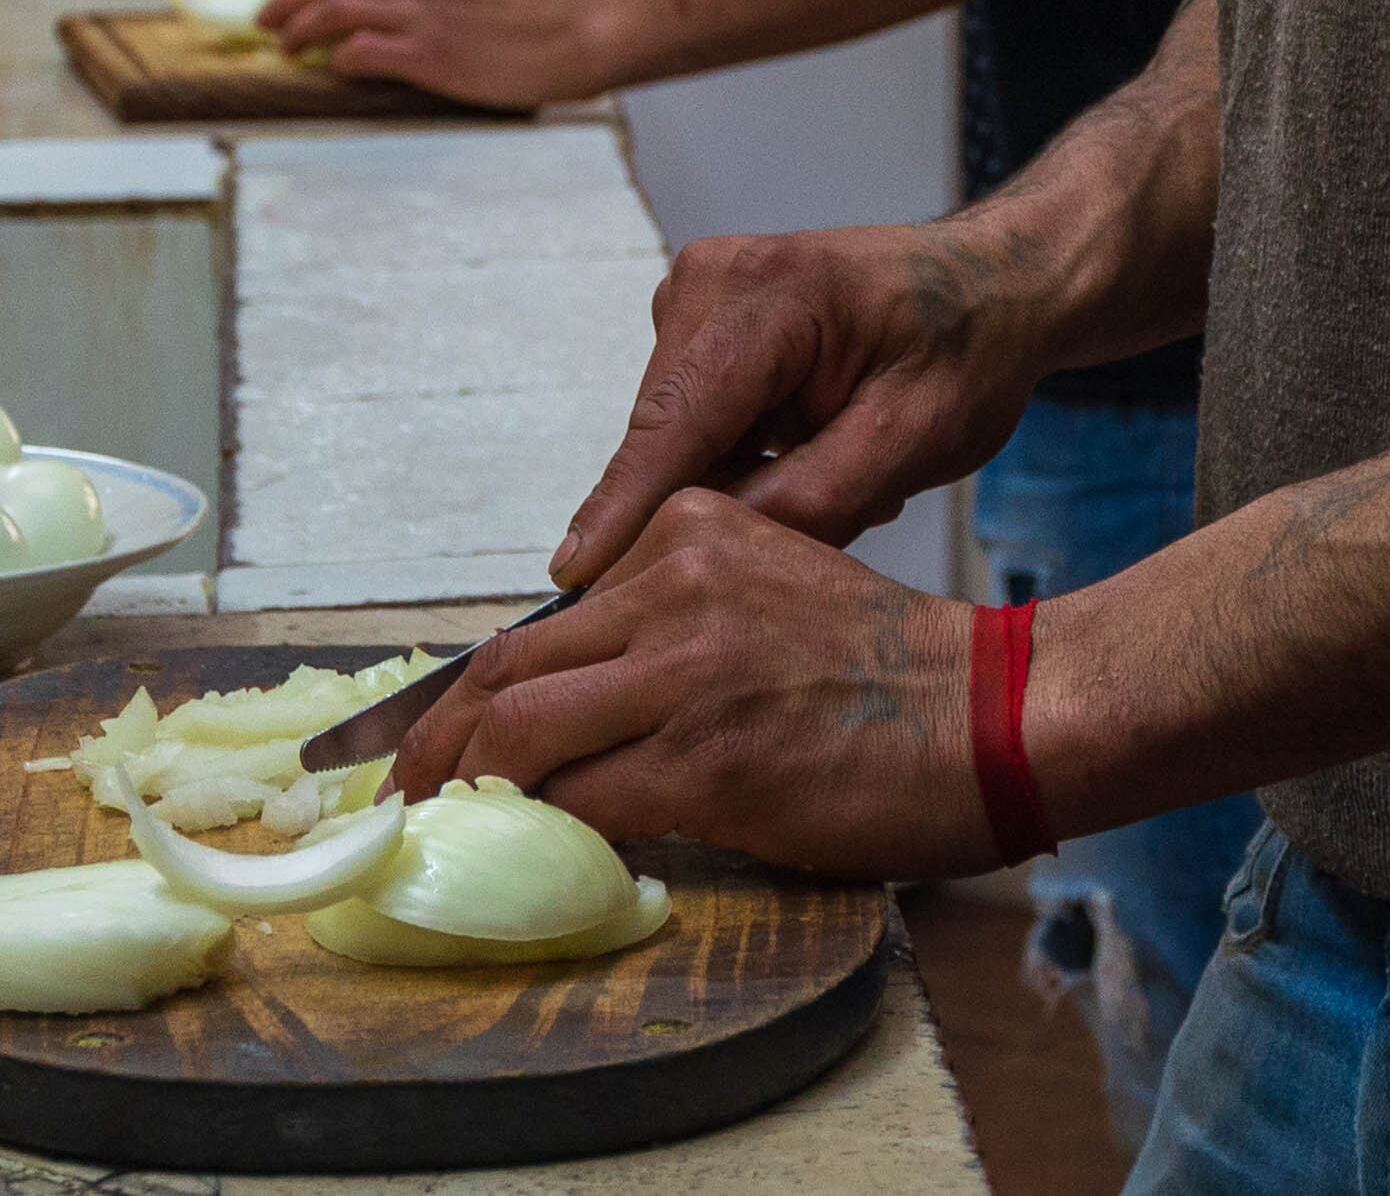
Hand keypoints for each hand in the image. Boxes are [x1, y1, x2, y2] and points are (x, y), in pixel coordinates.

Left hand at [257, 0, 638, 109]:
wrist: (592, 25)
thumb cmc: (557, 7)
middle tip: (268, 15)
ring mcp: (425, 13)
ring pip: (335, 9)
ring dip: (300, 29)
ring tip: (285, 46)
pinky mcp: (431, 55)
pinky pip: (362, 52)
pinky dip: (338, 59)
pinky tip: (333, 68)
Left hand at [388, 488, 994, 877]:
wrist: (995, 712)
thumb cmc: (888, 668)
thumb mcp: (763, 590)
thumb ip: (667, 623)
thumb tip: (567, 700)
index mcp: (683, 533)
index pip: (540, 616)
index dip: (464, 683)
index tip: (422, 728)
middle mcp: (673, 585)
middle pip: (506, 668)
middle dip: (432, 738)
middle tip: (394, 788)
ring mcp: (686, 672)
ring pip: (521, 733)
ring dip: (461, 790)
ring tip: (432, 830)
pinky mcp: (707, 759)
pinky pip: (583, 802)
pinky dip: (537, 833)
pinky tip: (519, 855)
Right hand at [552, 222, 1053, 587]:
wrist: (990, 283)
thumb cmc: (966, 351)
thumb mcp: (911, 441)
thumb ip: (810, 502)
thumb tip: (706, 555)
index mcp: (766, 295)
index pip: (672, 425)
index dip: (623, 509)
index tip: (572, 577)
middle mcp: (708, 280)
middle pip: (665, 435)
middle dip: (716, 499)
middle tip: (837, 506)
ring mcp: (694, 292)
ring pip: (675, 435)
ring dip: (737, 475)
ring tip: (838, 461)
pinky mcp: (695, 317)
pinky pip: (690, 418)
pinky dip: (740, 449)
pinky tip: (813, 441)